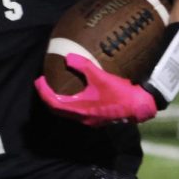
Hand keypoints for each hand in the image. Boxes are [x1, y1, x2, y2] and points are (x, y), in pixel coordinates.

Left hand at [34, 53, 157, 126]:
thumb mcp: (100, 77)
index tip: (39, 80)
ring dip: (60, 101)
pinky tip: (77, 93)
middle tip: (44, 83)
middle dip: (49, 97)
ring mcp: (90, 120)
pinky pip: (77, 112)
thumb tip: (68, 58)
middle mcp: (82, 118)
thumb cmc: (120, 93)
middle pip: (58, 109)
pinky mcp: (97, 119)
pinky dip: (71, 103)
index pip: (54, 103)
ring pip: (68, 112)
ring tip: (58, 87)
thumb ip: (83, 66)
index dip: (43, 92)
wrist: (139, 106)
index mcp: (80, 110)